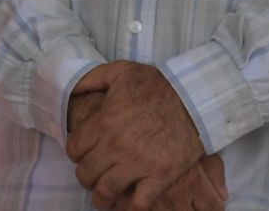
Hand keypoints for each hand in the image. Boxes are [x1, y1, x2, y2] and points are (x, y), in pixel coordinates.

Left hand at [66, 61, 205, 210]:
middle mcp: (116, 145)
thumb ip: (91, 78)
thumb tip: (72, 89)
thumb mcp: (121, 71)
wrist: (195, 97)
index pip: (74, 150)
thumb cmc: (158, 84)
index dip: (76, 154)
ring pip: (106, 191)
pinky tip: (128, 205)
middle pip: (86, 173)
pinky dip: (130, 208)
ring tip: (104, 197)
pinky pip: (138, 203)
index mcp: (104, 121)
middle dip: (86, 177)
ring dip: (101, 197)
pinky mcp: (160, 176)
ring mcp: (138, 163)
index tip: (83, 155)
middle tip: (93, 176)